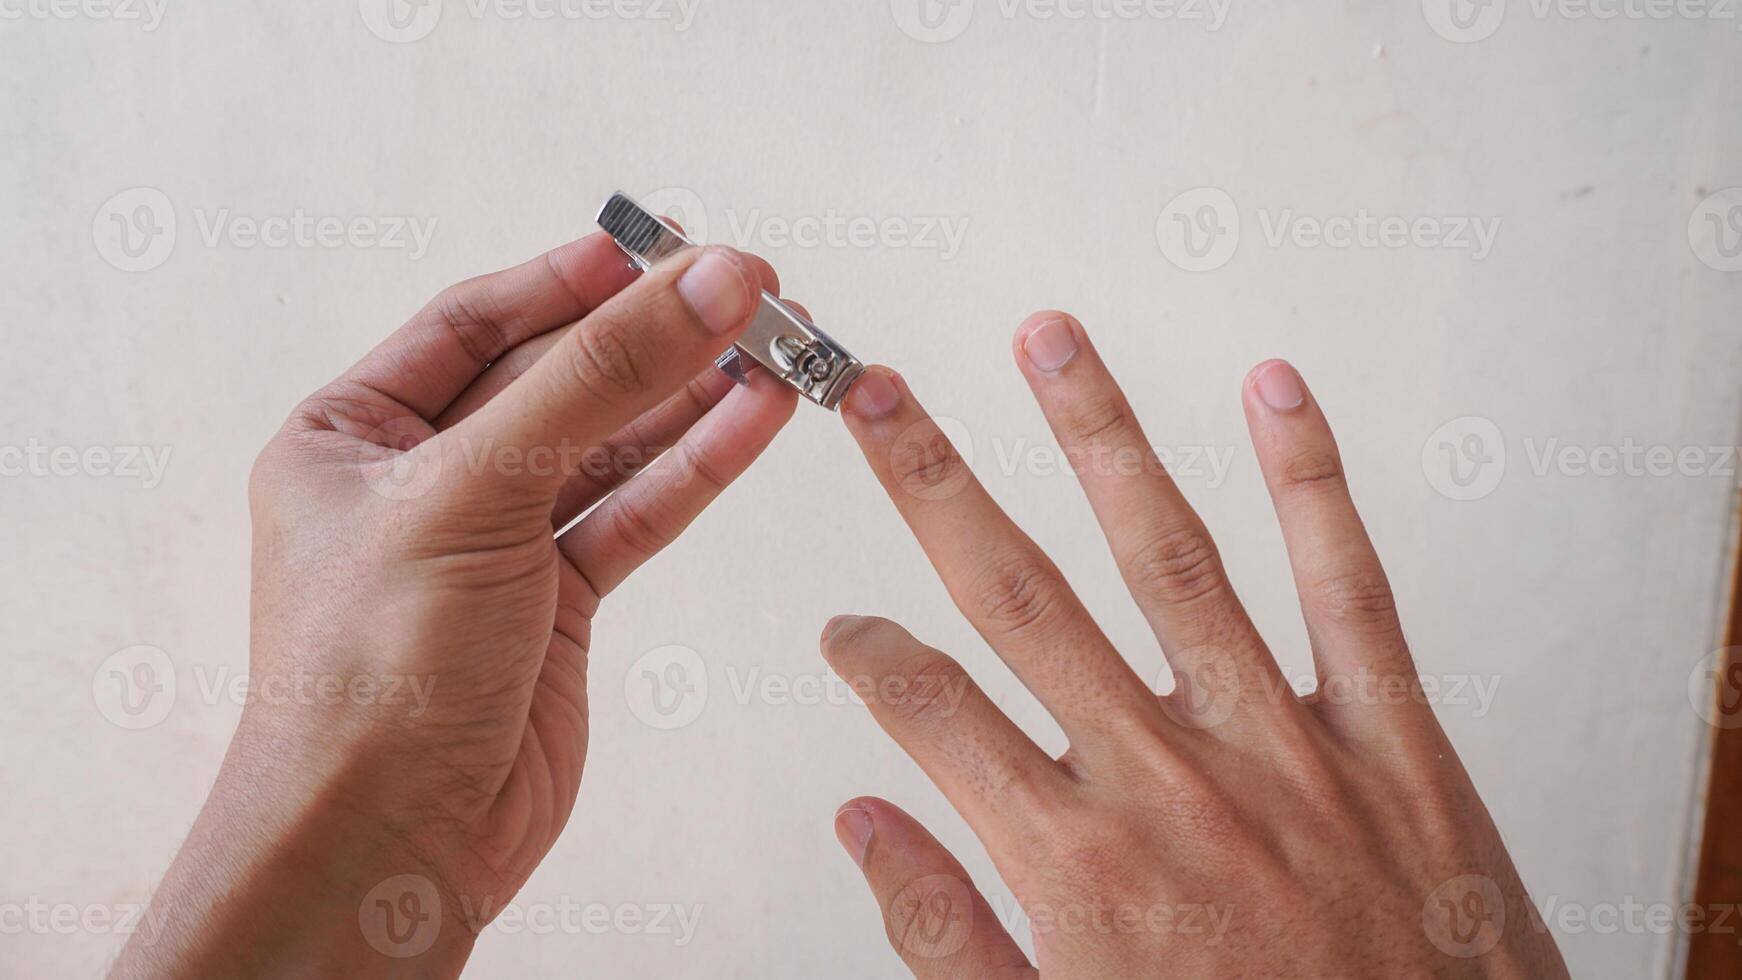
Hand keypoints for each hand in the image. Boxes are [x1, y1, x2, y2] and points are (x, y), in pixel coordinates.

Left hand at [112, 236, 796, 977]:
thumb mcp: (473, 490)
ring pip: (611, 445)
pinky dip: (699, 468)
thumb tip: (703, 285)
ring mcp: (495, 544)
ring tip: (780, 348)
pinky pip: (637, 513)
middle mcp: (422, 482)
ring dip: (693, 397)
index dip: (571, 281)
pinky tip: (757, 421)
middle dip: (653, 337)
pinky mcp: (558, 604)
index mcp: (349, 436)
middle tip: (749, 293)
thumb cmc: (370, 676)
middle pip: (557, 378)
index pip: (473, 324)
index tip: (661, 247)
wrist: (389, 843)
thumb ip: (598, 380)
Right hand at [822, 312, 1569, 978]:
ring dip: (1099, 437)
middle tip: (880, 395)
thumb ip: (946, 934)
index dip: (868, 654)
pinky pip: (1350, 589)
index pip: (930, 710)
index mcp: (1074, 863)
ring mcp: (1283, 749)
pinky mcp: (1393, 745)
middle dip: (933, 484)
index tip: (844, 626)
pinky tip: (1276, 392)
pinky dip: (1313, 482)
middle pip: (1019, 597)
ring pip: (1169, 558)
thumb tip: (864, 822)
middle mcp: (1166, 783)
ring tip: (1050, 342)